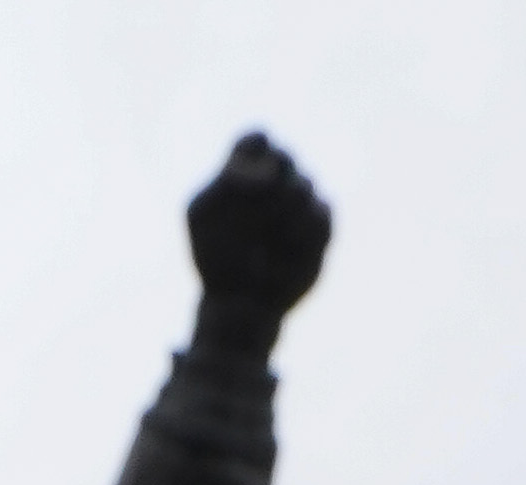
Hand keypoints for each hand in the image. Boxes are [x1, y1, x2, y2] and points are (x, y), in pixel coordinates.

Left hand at [187, 132, 331, 356]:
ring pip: (303, 184)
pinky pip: (322, 213)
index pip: (256, 139)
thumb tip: (267, 174)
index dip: (253, 157)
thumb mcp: (204, 216)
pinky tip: (283, 257)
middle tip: (250, 223)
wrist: (240, 303)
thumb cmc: (216, 259)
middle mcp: (276, 180)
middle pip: (283, 157)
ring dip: (279, 218)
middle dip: (266, 189)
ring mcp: (300, 201)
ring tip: (263, 249)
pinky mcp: (320, 225)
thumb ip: (227, 182)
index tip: (239, 184)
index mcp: (245, 170)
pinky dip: (301, 235)